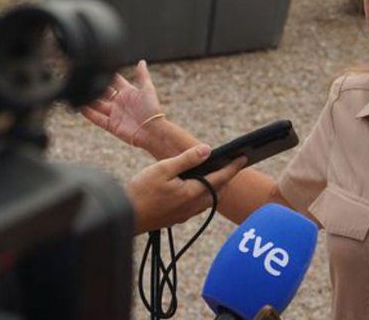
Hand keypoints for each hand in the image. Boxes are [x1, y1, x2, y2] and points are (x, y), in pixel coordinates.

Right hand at [81, 60, 163, 148]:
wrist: (152, 131)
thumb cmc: (152, 109)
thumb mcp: (148, 89)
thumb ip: (142, 75)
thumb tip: (141, 61)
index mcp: (128, 92)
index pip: (114, 81)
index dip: (107, 75)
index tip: (96, 67)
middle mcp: (120, 102)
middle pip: (104, 92)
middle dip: (95, 87)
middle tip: (83, 80)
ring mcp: (115, 114)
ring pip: (98, 105)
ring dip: (89, 100)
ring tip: (78, 93)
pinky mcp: (111, 125)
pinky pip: (97, 118)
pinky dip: (89, 114)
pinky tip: (80, 107)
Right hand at [125, 143, 244, 233]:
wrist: (125, 217)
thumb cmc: (141, 191)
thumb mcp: (163, 168)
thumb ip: (187, 159)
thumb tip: (207, 150)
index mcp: (192, 193)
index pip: (220, 178)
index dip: (233, 167)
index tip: (243, 157)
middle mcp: (192, 206)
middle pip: (218, 191)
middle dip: (227, 177)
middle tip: (233, 164)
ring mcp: (184, 214)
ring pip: (208, 200)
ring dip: (216, 187)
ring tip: (218, 173)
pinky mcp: (176, 218)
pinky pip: (197, 205)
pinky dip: (203, 194)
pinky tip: (196, 187)